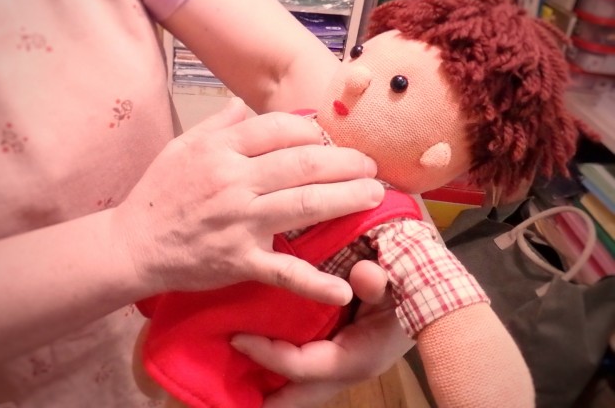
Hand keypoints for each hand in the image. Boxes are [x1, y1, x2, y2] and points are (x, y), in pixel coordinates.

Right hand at [111, 98, 383, 304]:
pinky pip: (283, 272)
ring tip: (374, 194)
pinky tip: (343, 290)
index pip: (280, 129)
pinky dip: (314, 283)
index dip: (313, 131)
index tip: (330, 139)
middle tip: (370, 166)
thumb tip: (244, 104)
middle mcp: (234, 181)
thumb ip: (217, 125)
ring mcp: (239, 222)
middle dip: (345, 162)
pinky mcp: (239, 261)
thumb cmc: (158, 193)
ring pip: (304, 205)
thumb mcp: (181, 147)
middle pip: (303, 164)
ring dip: (346, 199)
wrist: (133, 244)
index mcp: (220, 150)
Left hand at [231, 261, 409, 407]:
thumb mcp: (401, 283)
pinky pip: (311, 366)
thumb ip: (381, 283)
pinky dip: (288, 366)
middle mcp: (350, 366)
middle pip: (302, 392)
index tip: (238, 339)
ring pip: (306, 383)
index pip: (303, 365)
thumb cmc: (416, 288)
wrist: (437, 295)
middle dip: (270, 400)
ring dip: (276, 384)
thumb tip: (365, 275)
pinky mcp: (346, 350)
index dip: (269, 355)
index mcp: (358, 356)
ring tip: (241, 381)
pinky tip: (267, 356)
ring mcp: (348, 361)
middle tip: (232, 399)